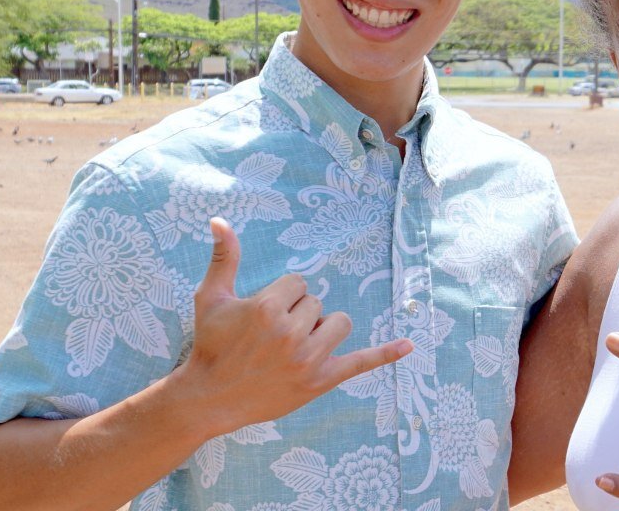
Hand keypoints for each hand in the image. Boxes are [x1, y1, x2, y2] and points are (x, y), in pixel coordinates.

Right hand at [174, 218, 411, 436]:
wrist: (209, 399)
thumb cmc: (211, 344)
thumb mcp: (211, 297)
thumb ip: (223, 257)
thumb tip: (220, 220)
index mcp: (268, 308)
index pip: (299, 283)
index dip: (282, 296)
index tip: (261, 316)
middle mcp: (291, 333)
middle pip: (317, 303)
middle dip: (298, 314)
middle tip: (271, 337)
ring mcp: (308, 359)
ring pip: (339, 323)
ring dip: (322, 329)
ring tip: (294, 345)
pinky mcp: (320, 381)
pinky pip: (361, 362)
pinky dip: (385, 354)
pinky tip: (409, 345)